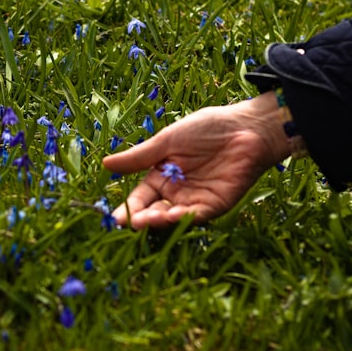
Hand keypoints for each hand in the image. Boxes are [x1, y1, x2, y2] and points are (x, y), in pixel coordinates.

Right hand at [101, 92, 292, 228]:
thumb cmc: (207, 128)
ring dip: (159, 221)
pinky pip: (196, 216)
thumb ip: (138, 157)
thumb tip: (105, 164)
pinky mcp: (215, 205)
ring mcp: (195, 201)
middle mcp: (176, 192)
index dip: (128, 207)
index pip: (140, 197)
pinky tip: (171, 216)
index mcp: (161, 176)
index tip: (115, 217)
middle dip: (141, 218)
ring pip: (172, 217)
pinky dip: (183, 218)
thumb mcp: (166, 142)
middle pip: (153, 211)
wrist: (246, 128)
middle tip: (129, 223)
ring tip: (146, 221)